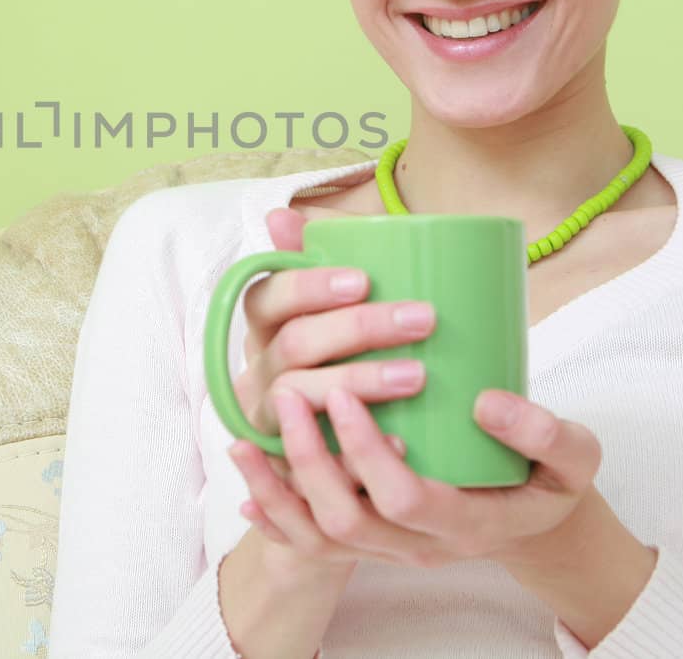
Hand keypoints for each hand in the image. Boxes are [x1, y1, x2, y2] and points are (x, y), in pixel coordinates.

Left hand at [228, 379, 604, 572]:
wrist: (537, 521)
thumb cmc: (552, 480)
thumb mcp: (574, 456)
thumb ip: (543, 432)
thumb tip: (488, 403)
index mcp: (469, 524)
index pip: (405, 499)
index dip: (367, 451)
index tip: (344, 393)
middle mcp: (422, 547)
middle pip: (350, 521)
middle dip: (311, 461)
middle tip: (288, 395)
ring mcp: (393, 549)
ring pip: (322, 537)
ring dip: (278, 491)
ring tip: (241, 440)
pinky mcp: (373, 540)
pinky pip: (314, 543)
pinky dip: (276, 517)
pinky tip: (246, 486)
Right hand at [232, 205, 434, 498]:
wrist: (333, 448)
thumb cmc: (337, 356)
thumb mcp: (328, 308)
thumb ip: (315, 260)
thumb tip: (280, 215)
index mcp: (265, 327)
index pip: (270, 297)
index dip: (309, 286)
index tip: (364, 279)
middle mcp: (260, 371)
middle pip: (294, 346)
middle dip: (357, 330)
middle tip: (422, 318)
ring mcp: (273, 421)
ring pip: (300, 401)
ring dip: (357, 384)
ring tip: (417, 376)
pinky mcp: (293, 468)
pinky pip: (319, 464)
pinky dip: (358, 453)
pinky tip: (405, 443)